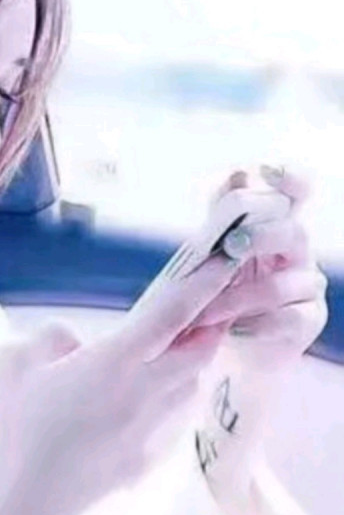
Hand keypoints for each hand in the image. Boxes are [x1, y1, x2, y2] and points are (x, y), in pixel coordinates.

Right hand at [0, 252, 244, 514]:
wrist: (22, 506)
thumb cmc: (13, 430)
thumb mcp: (12, 364)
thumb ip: (49, 338)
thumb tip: (75, 344)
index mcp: (112, 364)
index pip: (170, 315)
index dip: (200, 285)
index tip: (222, 264)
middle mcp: (143, 394)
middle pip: (199, 353)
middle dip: (208, 326)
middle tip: (199, 310)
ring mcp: (150, 431)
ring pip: (191, 387)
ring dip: (189, 364)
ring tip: (165, 356)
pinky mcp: (146, 460)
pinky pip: (171, 418)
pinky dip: (168, 398)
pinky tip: (135, 404)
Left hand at [194, 166, 328, 371]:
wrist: (231, 345)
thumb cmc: (223, 291)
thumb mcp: (217, 253)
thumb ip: (225, 217)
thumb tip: (238, 175)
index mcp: (276, 228)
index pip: (296, 195)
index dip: (289, 179)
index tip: (265, 169)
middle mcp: (298, 253)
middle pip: (294, 233)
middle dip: (260, 236)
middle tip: (230, 244)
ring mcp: (308, 287)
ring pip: (283, 284)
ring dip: (238, 296)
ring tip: (204, 311)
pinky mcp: (309, 320)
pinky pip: (290, 319)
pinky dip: (256, 324)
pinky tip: (232, 331)